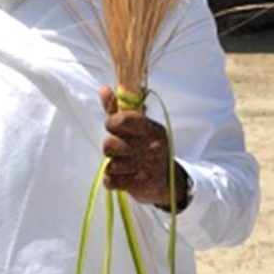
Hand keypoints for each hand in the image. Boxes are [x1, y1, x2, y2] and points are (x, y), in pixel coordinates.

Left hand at [99, 85, 188, 208]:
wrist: (169, 182)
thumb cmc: (149, 149)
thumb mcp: (140, 127)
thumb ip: (118, 109)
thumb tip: (103, 88)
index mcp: (152, 129)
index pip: (123, 120)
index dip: (112, 123)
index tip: (114, 127)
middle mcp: (151, 146)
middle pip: (111, 143)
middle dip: (110, 148)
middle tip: (119, 150)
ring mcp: (147, 167)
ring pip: (110, 164)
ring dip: (113, 165)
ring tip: (123, 165)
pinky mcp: (140, 185)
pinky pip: (111, 180)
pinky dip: (111, 180)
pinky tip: (121, 178)